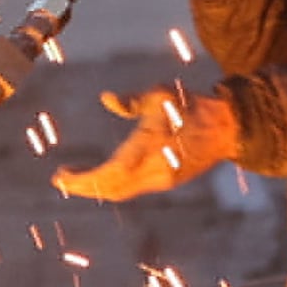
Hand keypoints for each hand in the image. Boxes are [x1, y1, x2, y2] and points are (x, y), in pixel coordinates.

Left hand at [55, 83, 238, 200]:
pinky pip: (133, 189)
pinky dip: (113, 185)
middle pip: (111, 189)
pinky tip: (103, 175)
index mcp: (148, 150)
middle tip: (61, 179)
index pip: (108, 175)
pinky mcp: (168, 181)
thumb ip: (132, 101)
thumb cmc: (190, 106)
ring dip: (98, 187)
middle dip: (83, 187)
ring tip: (76, 178)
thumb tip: (106, 99)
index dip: (81, 181)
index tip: (59, 178)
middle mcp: (154, 171)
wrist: (226, 128)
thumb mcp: (160, 95)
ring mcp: (162, 180)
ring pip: (121, 191)